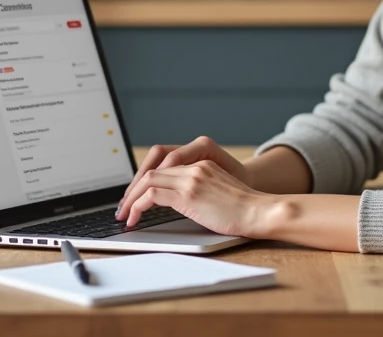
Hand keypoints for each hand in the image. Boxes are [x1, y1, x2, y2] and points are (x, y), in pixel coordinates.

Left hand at [117, 136, 251, 215]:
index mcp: (202, 164)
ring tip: (124, 214)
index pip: (164, 166)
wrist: (259, 211)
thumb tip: (179, 206)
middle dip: (133, 190)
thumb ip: (199, 192)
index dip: (145, 181)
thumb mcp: (219, 193)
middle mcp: (195, 167)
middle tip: (123, 207)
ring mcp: (191, 179)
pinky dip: (139, 206)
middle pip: (152, 170)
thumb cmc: (245, 210)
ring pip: (148, 181)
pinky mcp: (188, 194)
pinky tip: (135, 219)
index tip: (136, 197)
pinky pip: (153, 196)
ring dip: (131, 198)